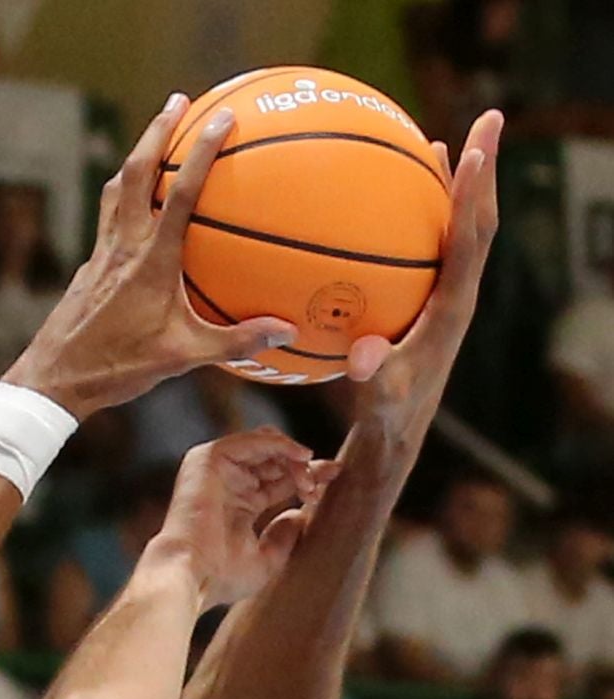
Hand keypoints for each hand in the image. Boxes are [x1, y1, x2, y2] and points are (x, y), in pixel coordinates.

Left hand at [6, 97, 296, 418]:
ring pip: (115, 190)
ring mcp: (101, 253)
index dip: (201, 153)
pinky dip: (123, 198)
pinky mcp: (88, 267)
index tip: (222, 118)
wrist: (55, 380)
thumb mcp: (182, 359)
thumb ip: (234, 341)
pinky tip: (133, 205)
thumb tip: (285, 330)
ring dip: (136, 156)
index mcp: (150, 261)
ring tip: (154, 135)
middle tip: (180, 100)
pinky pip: (108, 219)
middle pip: (136, 172)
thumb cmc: (118, 369)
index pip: (180, 194)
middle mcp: (122, 247)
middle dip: (158, 130)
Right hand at [150, 428, 332, 608]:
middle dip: (305, 465)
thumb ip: (284, 537)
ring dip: (293, 457)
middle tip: (330, 475)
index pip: (279, 480)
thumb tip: (300, 515)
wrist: (190, 573)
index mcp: (238, 506)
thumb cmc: (220, 576)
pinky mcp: (209, 459)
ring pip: (266, 446)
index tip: (335, 476)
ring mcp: (217, 470)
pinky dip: (280, 443)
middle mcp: (228, 485)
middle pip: (275, 460)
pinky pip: (252, 439)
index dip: (307, 475)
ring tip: (308, 479)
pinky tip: (300, 456)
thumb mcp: (266, 561)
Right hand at [347, 110, 502, 443]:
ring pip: (461, 227)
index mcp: (453, 307)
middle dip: (485, 169)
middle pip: (480, 219)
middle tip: (489, 117)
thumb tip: (361, 358)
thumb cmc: (388, 413)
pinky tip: (393, 200)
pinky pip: (432, 246)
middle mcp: (459, 292)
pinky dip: (422, 216)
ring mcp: (447, 293)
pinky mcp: (430, 300)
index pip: (470, 241)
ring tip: (442, 143)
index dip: (472, 197)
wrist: (399, 430)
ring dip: (459, 183)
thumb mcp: (379, 398)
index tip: (475, 151)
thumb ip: (373, 377)